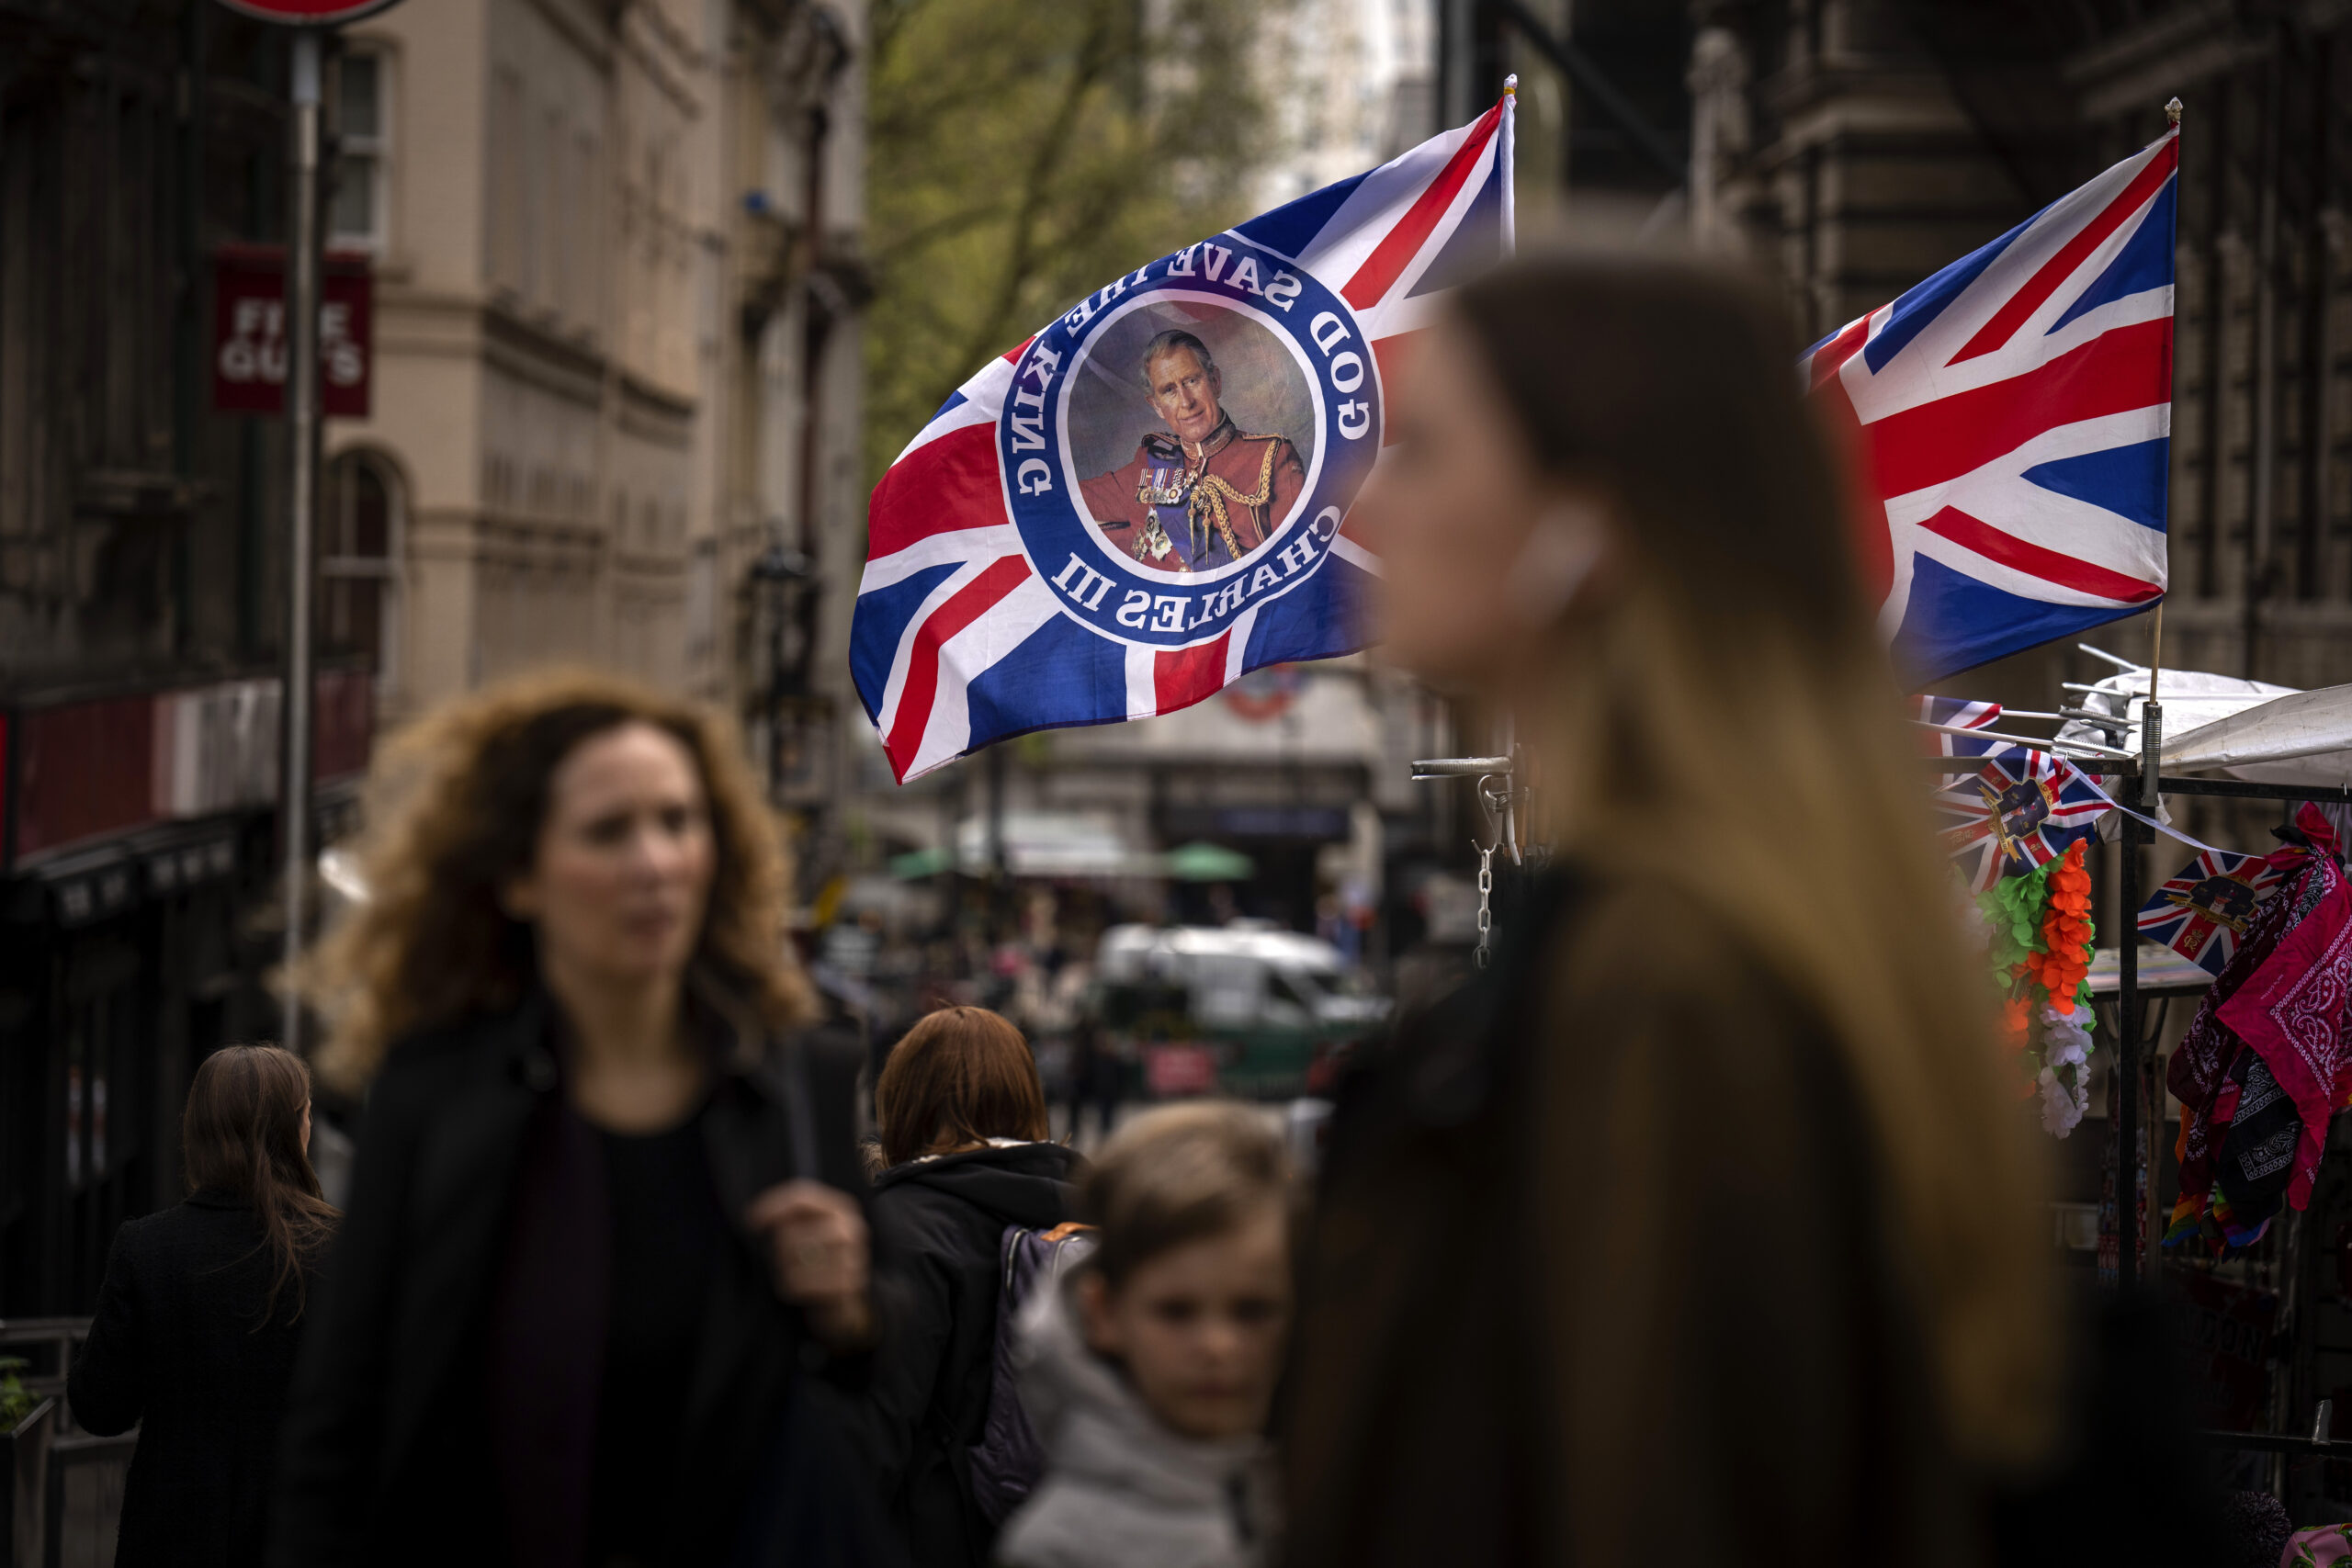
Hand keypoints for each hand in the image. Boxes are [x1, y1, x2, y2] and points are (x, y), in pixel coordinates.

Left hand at [747, 1181, 872, 1349]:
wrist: (848, 1305)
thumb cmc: (821, 1265)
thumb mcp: (812, 1234)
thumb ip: (793, 1219)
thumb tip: (753, 1217)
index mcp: (841, 1209)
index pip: (802, 1197)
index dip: (772, 1206)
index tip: (751, 1221)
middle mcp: (850, 1229)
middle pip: (789, 1233)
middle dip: (777, 1251)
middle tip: (785, 1263)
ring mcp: (851, 1257)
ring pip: (791, 1260)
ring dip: (784, 1271)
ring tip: (795, 1276)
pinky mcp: (846, 1284)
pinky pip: (799, 1283)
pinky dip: (791, 1289)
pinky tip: (800, 1291)